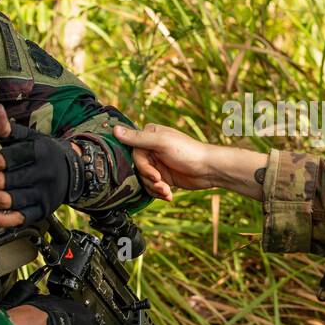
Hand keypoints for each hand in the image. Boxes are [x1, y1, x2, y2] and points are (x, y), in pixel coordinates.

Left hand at [0, 104, 80, 226]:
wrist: (71, 172)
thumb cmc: (44, 154)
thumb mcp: (29, 137)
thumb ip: (8, 127)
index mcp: (38, 153)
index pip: (4, 159)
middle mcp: (42, 174)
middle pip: (2, 181)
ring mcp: (42, 195)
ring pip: (6, 200)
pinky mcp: (42, 211)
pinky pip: (18, 219)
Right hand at [113, 123, 266, 200]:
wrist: (208, 169)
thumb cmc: (188, 152)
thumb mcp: (162, 143)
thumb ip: (138, 138)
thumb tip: (115, 130)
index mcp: (149, 136)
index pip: (134, 153)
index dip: (143, 167)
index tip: (155, 174)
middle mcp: (151, 149)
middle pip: (138, 169)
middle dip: (150, 180)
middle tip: (162, 183)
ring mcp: (157, 163)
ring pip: (144, 180)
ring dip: (155, 188)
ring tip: (167, 191)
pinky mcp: (163, 176)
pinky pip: (152, 187)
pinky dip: (159, 192)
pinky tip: (169, 195)